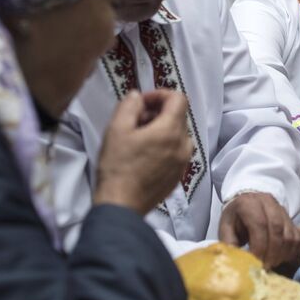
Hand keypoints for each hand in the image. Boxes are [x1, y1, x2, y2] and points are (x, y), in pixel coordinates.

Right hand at [94, 90, 192, 215]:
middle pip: (178, 116)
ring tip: (139, 139)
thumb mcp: (116, 129)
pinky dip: (164, 146)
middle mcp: (183, 145)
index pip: (178, 99)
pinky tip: (144, 155)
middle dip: (157, 112)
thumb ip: (129, 105)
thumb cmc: (117, 166)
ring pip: (178, 134)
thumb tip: (138, 96)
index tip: (142, 103)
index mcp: (171, 131)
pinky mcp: (178, 176)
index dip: (159, 94)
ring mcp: (183, 162)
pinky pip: (176, 152)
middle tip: (135, 121)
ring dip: (161, 129)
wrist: (121, 205)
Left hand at [219, 192, 299, 267]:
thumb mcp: (226, 229)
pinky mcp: (290, 218)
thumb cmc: (235, 219)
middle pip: (276, 229)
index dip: (259, 246)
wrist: (246, 205)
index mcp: (248, 203)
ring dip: (281, 254)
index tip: (255, 263)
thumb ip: (229, 244)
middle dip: (271, 253)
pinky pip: (296, 237)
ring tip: (271, 263)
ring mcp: (280, 208)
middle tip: (265, 267)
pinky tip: (279, 258)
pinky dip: (289, 251)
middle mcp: (267, 202)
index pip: (259, 224)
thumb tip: (234, 263)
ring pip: (288, 234)